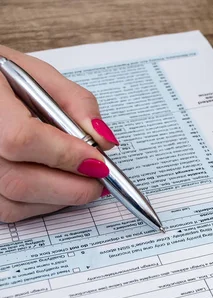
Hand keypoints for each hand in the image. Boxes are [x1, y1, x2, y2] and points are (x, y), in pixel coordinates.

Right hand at [0, 46, 119, 221]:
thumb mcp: (36, 73)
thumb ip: (75, 102)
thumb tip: (104, 141)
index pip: (22, 139)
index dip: (66, 155)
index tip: (99, 160)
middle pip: (20, 181)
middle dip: (73, 186)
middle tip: (101, 177)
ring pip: (15, 204)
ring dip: (61, 198)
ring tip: (82, 180)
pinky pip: (9, 211)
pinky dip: (42, 205)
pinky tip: (57, 186)